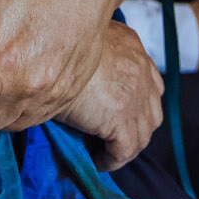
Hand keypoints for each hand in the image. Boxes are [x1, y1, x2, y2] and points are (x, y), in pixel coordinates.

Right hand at [55, 23, 163, 169]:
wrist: (46, 47)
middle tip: (111, 137)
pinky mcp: (122, 118)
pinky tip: (96, 160)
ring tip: (103, 152)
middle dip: (136, 126)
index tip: (118, 114)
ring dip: (124, 146)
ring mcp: (135, 95)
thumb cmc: (51, 40)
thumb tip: (80, 71)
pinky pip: (125, 151)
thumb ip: (90, 49)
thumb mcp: (79, 37)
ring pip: (142, 134)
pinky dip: (112, 160)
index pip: (150, 81)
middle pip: (152, 110)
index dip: (137, 102)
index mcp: (132, 45)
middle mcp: (141, 69)